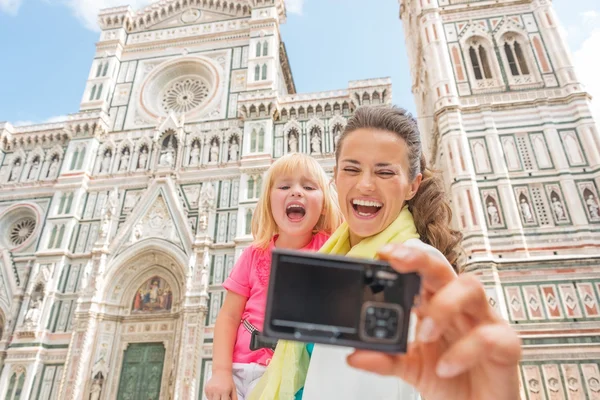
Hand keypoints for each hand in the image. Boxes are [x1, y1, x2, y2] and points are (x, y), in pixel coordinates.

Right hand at [204, 370, 237, 399]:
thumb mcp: (233, 389)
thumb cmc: (228, 381)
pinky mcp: (206, 389)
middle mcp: (217, 390)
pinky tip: (215, 392)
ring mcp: (210, 390)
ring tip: (219, 395)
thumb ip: (234, 398)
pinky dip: (211, 397)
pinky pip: (208, 397)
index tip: (226, 399)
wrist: (221, 371)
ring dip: (215, 399)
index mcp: (225, 391)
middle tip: (221, 398)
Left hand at [347, 243, 521, 399]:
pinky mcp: (506, 346)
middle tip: (397, 263)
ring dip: (443, 305)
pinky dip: (464, 350)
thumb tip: (354, 356)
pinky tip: (446, 367)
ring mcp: (485, 322)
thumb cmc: (450, 381)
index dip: (406, 256)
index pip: (422, 270)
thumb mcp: (410, 369)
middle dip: (421, 259)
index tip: (383, 254)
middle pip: (445, 267)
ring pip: (471, 287)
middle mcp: (461, 307)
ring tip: (424, 334)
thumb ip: (385, 360)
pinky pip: (489, 336)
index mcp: (436, 305)